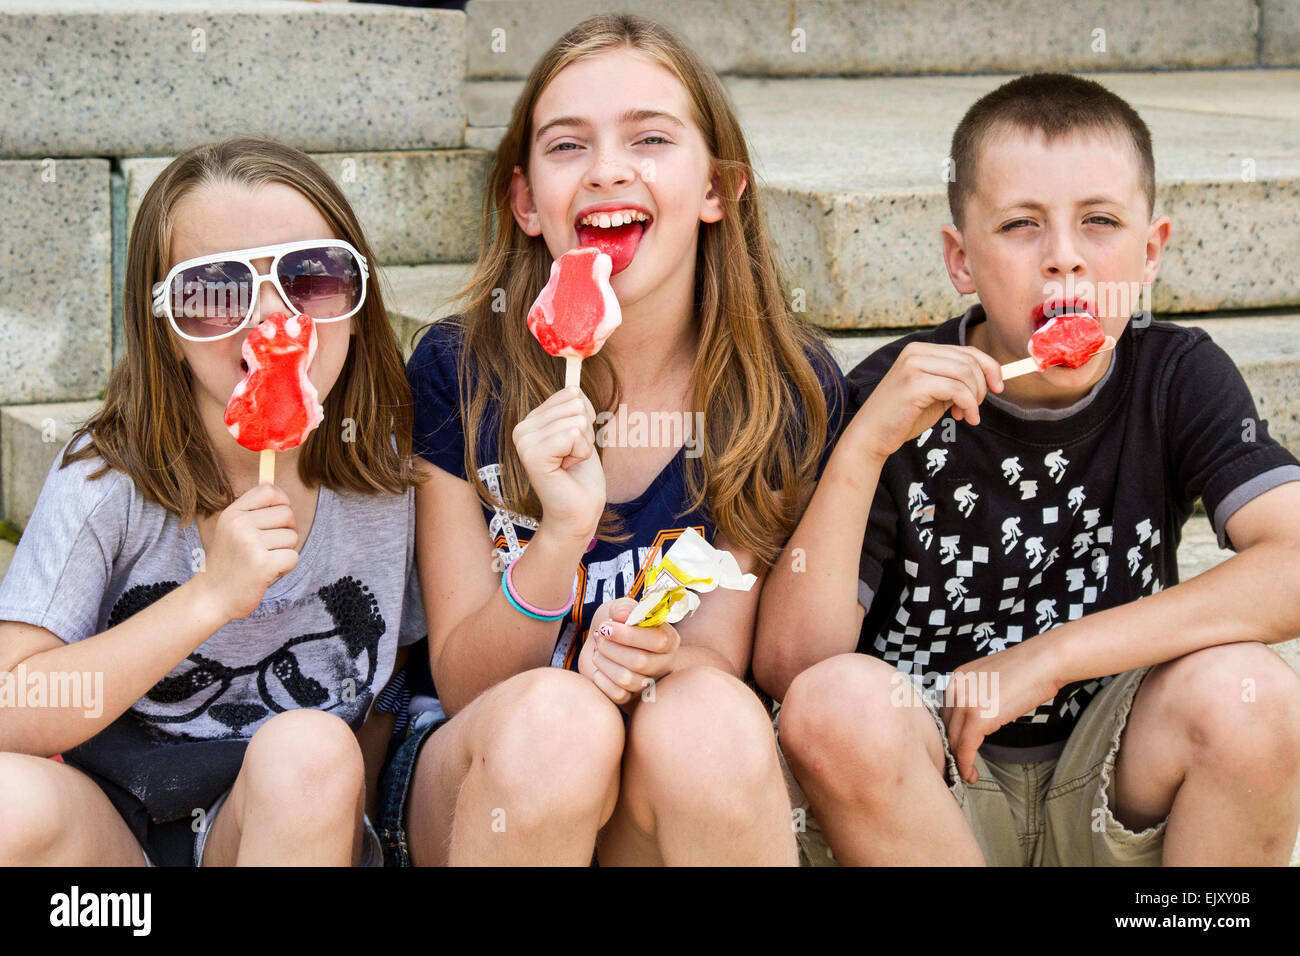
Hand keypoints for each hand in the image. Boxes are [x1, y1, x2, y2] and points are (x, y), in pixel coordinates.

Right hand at [189, 483, 299, 623]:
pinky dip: (285, 567)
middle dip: (286, 531)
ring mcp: (251, 544)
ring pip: (292, 537)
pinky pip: (293, 557)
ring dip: (284, 552)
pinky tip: (268, 573)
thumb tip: (282, 497)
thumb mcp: (230, 530)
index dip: (282, 501)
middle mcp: (240, 525)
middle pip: (287, 514)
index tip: (277, 518)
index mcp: (233, 514)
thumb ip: (253, 512)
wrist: (211, 597)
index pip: (269, 491)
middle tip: (269, 547)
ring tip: (263, 562)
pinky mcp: (263, 564)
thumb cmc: (228, 563)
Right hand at [512, 386, 605, 543]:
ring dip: (584, 445)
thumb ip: (576, 406)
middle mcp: (522, 427)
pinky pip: (573, 435)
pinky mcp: (532, 455)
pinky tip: (567, 468)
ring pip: (576, 419)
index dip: (585, 420)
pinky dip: (581, 453)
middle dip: (585, 433)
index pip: (572, 393)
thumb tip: (574, 382)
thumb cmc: (581, 475)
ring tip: (570, 463)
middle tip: (572, 457)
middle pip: (576, 404)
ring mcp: (524, 441)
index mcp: (532, 420)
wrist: (579, 512)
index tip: (574, 445)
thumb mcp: (581, 432)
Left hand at [579, 598, 680, 706]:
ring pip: (627, 679)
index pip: (658, 641)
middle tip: (599, 636)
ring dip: (604, 661)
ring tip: (598, 650)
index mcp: (669, 639)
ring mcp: (650, 683)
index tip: (606, 626)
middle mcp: (664, 663)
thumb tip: (623, 615)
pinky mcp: (632, 698)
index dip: (629, 635)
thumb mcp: (619, 608)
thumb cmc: (614, 623)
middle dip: (612, 647)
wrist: (599, 642)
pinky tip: (599, 666)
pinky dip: (601, 678)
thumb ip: (623, 608)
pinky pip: (616, 693)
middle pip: (640, 661)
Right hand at [852, 342, 1003, 462]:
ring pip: (966, 373)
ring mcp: (913, 366)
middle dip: (982, 386)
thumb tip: (991, 377)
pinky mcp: (913, 384)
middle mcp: (916, 352)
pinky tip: (965, 418)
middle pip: (969, 361)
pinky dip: (969, 405)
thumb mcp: (934, 393)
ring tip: (966, 415)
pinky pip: (957, 389)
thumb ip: (955, 381)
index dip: (989, 367)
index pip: (967, 351)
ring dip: (974, 397)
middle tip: (975, 408)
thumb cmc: (903, 417)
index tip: (998, 387)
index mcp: (920, 350)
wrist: (871, 435)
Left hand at [940, 638, 1063, 783]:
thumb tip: (980, 715)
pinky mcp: (978, 717)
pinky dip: (966, 765)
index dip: (950, 734)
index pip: (946, 712)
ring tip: (966, 775)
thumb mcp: (992, 678)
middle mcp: (955, 688)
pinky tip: (972, 775)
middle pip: (946, 727)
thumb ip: (979, 694)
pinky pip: (966, 748)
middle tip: (957, 767)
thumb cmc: (1027, 670)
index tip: (956, 749)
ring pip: (953, 740)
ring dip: (958, 762)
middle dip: (951, 748)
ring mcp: (965, 702)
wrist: (1044, 662)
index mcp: (957, 678)